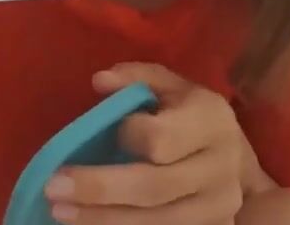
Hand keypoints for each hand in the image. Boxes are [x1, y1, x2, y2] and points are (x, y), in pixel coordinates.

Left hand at [44, 63, 266, 224]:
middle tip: (52, 188)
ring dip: (102, 219)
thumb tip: (99, 80)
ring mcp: (218, 207)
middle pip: (154, 187)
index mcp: (212, 121)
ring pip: (155, 221)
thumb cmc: (191, 116)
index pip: (161, 138)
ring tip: (60, 212)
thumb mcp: (171, 86)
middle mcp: (221, 167)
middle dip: (99, 189)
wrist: (236, 164)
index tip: (109, 131)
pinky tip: (89, 224)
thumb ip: (136, 78)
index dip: (128, 136)